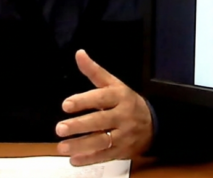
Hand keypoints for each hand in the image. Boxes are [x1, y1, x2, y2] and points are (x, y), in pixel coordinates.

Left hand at [56, 50, 152, 165]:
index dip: (84, 101)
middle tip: (60, 128)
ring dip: (80, 145)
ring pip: (101, 141)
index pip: (101, 98)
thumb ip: (94, 71)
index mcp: (120, 97)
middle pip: (100, 121)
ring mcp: (123, 135)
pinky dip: (89, 159)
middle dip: (79, 126)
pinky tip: (74, 159)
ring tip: (61, 147)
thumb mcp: (114, 83)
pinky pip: (105, 156)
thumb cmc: (127, 101)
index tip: (66, 105)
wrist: (153, 124)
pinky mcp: (122, 151)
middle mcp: (123, 116)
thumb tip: (79, 53)